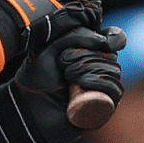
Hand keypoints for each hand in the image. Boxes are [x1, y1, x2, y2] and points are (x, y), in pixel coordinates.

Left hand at [9, 25, 124, 142]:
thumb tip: (104, 40)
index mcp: (89, 52)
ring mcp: (102, 89)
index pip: (114, 38)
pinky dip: (100, 83)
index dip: (113, 37)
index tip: (105, 39)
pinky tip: (81, 83)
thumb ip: (74, 35)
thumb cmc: (36, 78)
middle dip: (87, 55)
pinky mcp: (103, 107)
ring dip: (90, 68)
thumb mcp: (50, 48)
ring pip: (113, 71)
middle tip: (63, 62)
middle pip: (111, 55)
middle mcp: (99, 69)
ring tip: (67, 75)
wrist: (28, 106)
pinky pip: (115, 91)